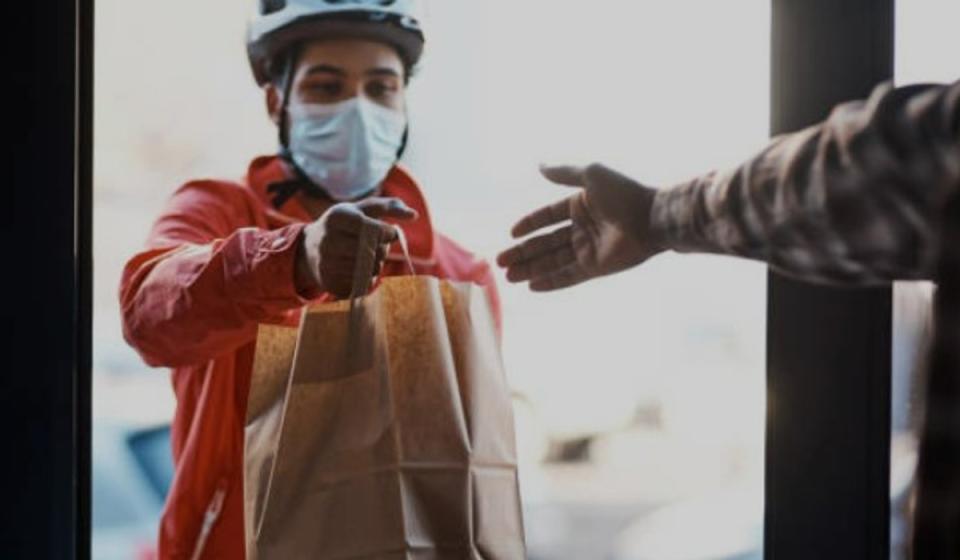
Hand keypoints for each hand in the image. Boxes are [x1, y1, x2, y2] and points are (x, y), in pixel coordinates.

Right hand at [295, 197, 417, 297]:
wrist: (309, 249)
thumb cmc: (344, 225)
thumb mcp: (362, 210)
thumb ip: (390, 207)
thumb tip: (414, 216)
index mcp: (337, 217)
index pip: (372, 228)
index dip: (387, 232)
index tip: (389, 232)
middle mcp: (328, 241)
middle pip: (373, 251)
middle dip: (384, 249)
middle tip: (379, 245)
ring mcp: (327, 264)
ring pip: (370, 270)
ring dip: (377, 265)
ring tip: (368, 256)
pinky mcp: (329, 283)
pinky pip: (362, 285)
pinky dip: (367, 278)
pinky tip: (357, 269)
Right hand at [497, 163, 662, 291]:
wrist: (652, 217)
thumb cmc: (624, 193)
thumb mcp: (590, 174)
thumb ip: (563, 172)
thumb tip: (539, 165)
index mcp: (580, 205)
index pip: (547, 216)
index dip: (529, 225)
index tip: (511, 233)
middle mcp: (582, 228)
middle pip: (545, 242)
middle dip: (522, 253)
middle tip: (500, 262)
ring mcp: (588, 249)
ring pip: (552, 261)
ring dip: (530, 268)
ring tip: (508, 276)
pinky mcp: (596, 268)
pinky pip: (568, 276)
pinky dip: (550, 282)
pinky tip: (531, 286)